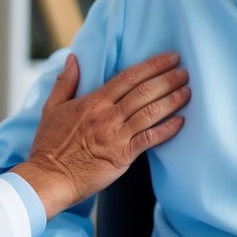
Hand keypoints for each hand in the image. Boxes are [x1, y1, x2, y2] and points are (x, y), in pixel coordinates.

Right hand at [14, 52, 188, 216]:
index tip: (170, 58)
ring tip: (187, 91)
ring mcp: (116, 136)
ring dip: (172, 100)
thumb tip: (73, 57)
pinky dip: (167, 129)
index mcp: (93, 101)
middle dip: (168, 79)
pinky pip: (149, 139)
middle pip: (144, 91)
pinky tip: (181, 121)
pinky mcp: (122, 156)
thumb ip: (65, 81)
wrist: (48, 178)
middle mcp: (107, 116)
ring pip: (150, 112)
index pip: (128, 77)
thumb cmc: (49, 146)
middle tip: (185, 71)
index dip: (152, 65)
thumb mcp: (51, 108)